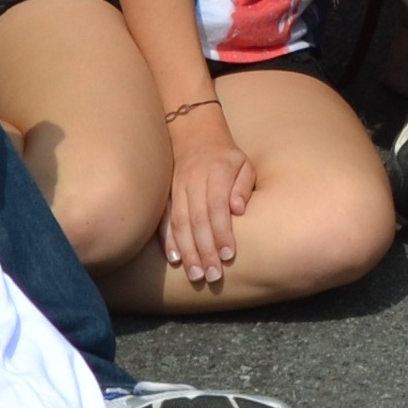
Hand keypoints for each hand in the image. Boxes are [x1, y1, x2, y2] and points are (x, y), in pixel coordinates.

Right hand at [161, 108, 256, 288]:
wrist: (194, 132)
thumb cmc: (226, 156)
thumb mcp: (244, 163)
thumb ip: (243, 186)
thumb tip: (237, 209)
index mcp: (217, 172)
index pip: (218, 206)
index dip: (222, 232)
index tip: (228, 256)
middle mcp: (194, 180)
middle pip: (197, 219)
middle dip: (204, 250)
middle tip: (212, 276)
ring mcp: (176, 187)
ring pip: (179, 222)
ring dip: (187, 250)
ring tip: (195, 274)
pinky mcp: (165, 193)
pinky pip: (163, 218)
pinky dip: (167, 239)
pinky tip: (173, 258)